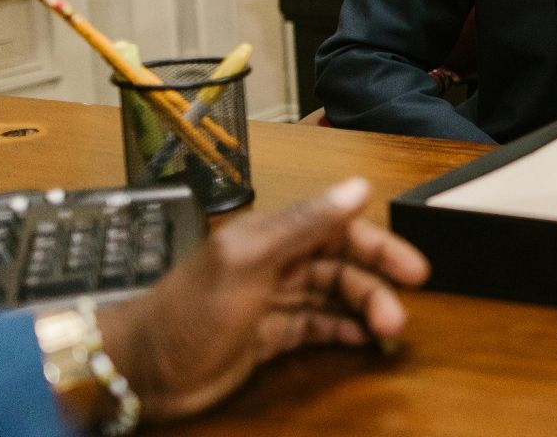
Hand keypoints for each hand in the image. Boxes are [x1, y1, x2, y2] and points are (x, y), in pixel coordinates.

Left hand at [96, 177, 429, 421]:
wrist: (141, 369)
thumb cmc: (191, 311)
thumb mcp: (249, 261)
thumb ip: (304, 224)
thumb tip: (358, 186)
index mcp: (273, 236)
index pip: (339, 230)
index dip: (378, 247)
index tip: (414, 270)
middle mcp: (278, 263)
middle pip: (342, 266)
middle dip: (375, 287)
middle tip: (401, 317)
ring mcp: (274, 300)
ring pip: (334, 298)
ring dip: (363, 312)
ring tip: (386, 335)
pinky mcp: (269, 336)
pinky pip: (317, 327)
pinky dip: (343, 332)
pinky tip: (363, 342)